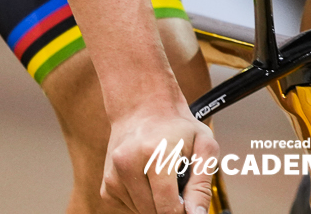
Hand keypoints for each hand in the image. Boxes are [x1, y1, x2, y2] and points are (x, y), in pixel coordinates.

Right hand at [101, 100, 218, 213]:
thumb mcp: (203, 144)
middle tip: (176, 182)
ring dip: (155, 204)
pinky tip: (147, 180)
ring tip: (161, 178)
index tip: (188, 202)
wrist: (142, 106)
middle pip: (154, 212)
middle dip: (169, 205)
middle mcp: (128, 165)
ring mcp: (113, 177)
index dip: (182, 210)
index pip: (168, 207)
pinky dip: (141, 202)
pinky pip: (128, 210)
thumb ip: (202, 184)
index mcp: (154, 154)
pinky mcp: (106, 187)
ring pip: (141, 213)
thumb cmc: (176, 125)